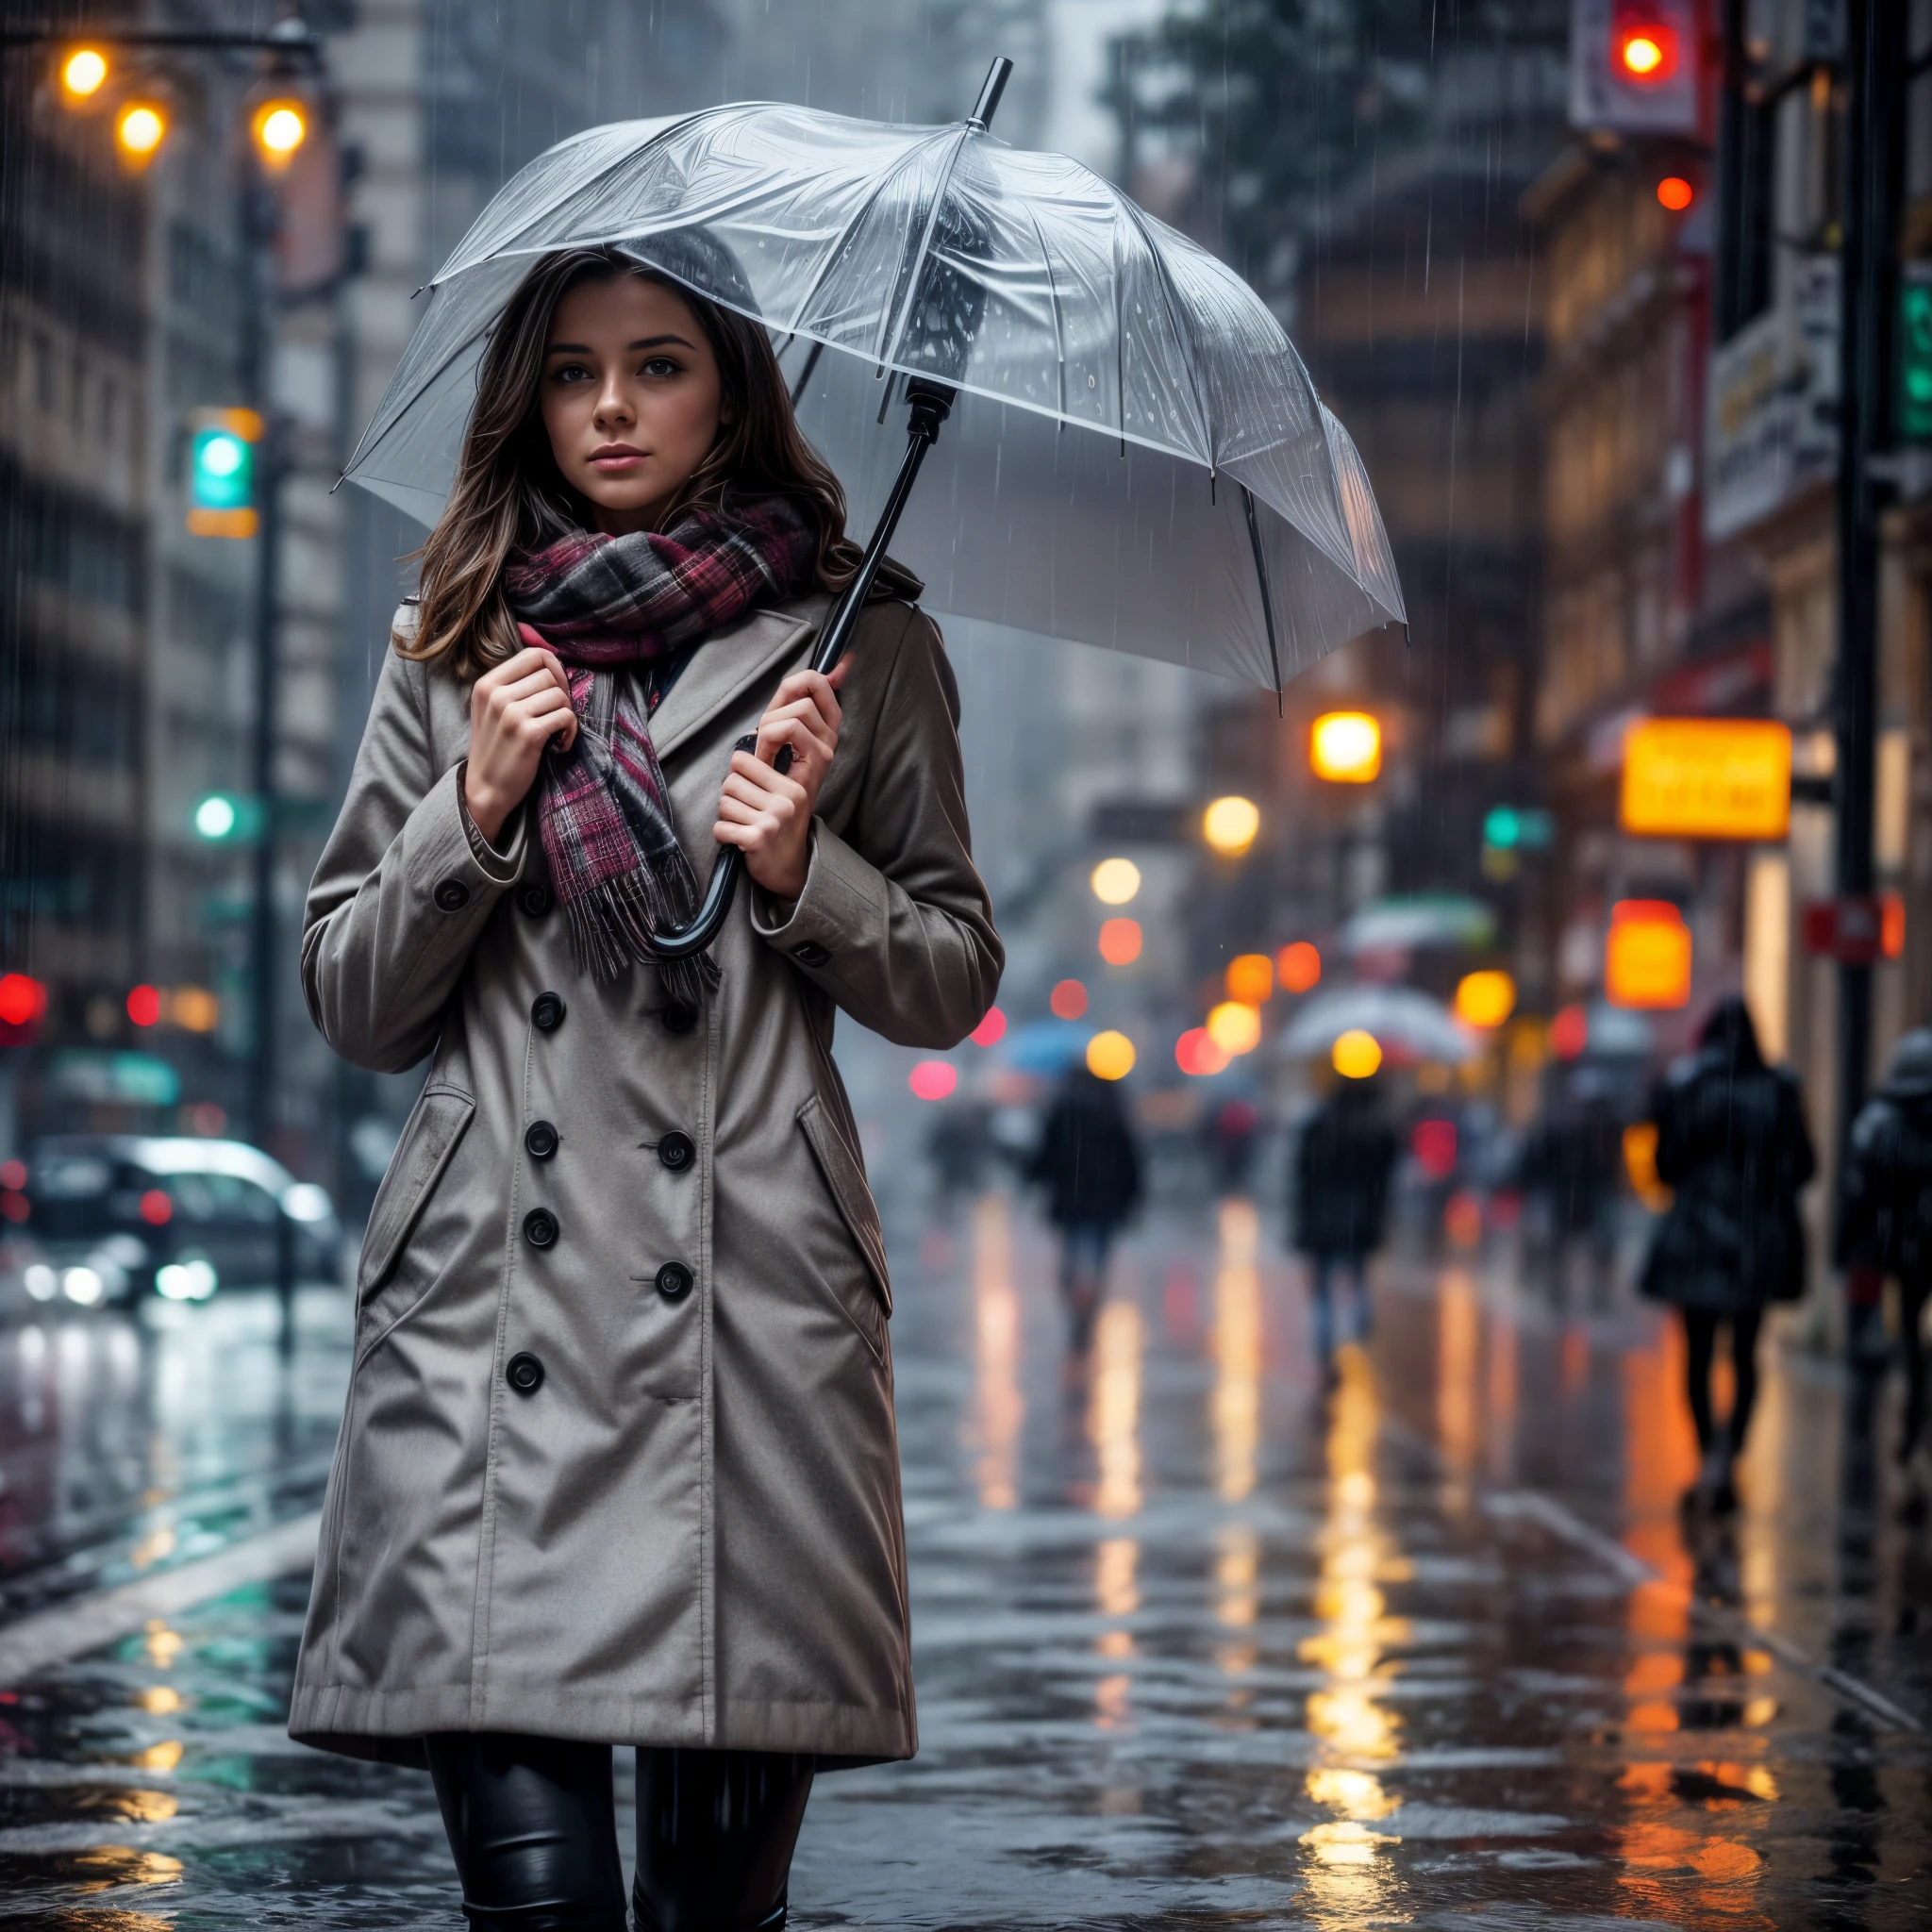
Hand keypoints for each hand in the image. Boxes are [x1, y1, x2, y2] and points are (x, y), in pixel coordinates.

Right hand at [463, 644, 577, 843]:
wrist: (485, 789)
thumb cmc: (496, 748)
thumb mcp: (492, 709)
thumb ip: (514, 685)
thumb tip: (552, 665)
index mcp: (487, 684)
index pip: (533, 655)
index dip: (554, 668)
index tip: (556, 689)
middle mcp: (497, 694)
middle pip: (549, 675)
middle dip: (562, 694)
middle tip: (557, 716)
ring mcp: (511, 713)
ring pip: (560, 696)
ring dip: (567, 714)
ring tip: (556, 732)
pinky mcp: (529, 734)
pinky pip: (566, 717)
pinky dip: (571, 731)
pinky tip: (560, 744)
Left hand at [714, 662, 847, 900]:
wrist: (787, 863)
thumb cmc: (785, 800)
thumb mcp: (802, 758)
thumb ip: (802, 713)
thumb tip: (839, 665)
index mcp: (821, 758)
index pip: (805, 706)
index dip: (784, 704)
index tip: (776, 727)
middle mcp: (807, 781)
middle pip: (768, 731)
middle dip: (751, 756)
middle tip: (758, 778)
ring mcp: (783, 808)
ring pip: (731, 779)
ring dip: (731, 797)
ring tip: (750, 810)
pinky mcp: (760, 834)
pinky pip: (721, 815)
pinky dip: (723, 828)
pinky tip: (742, 834)